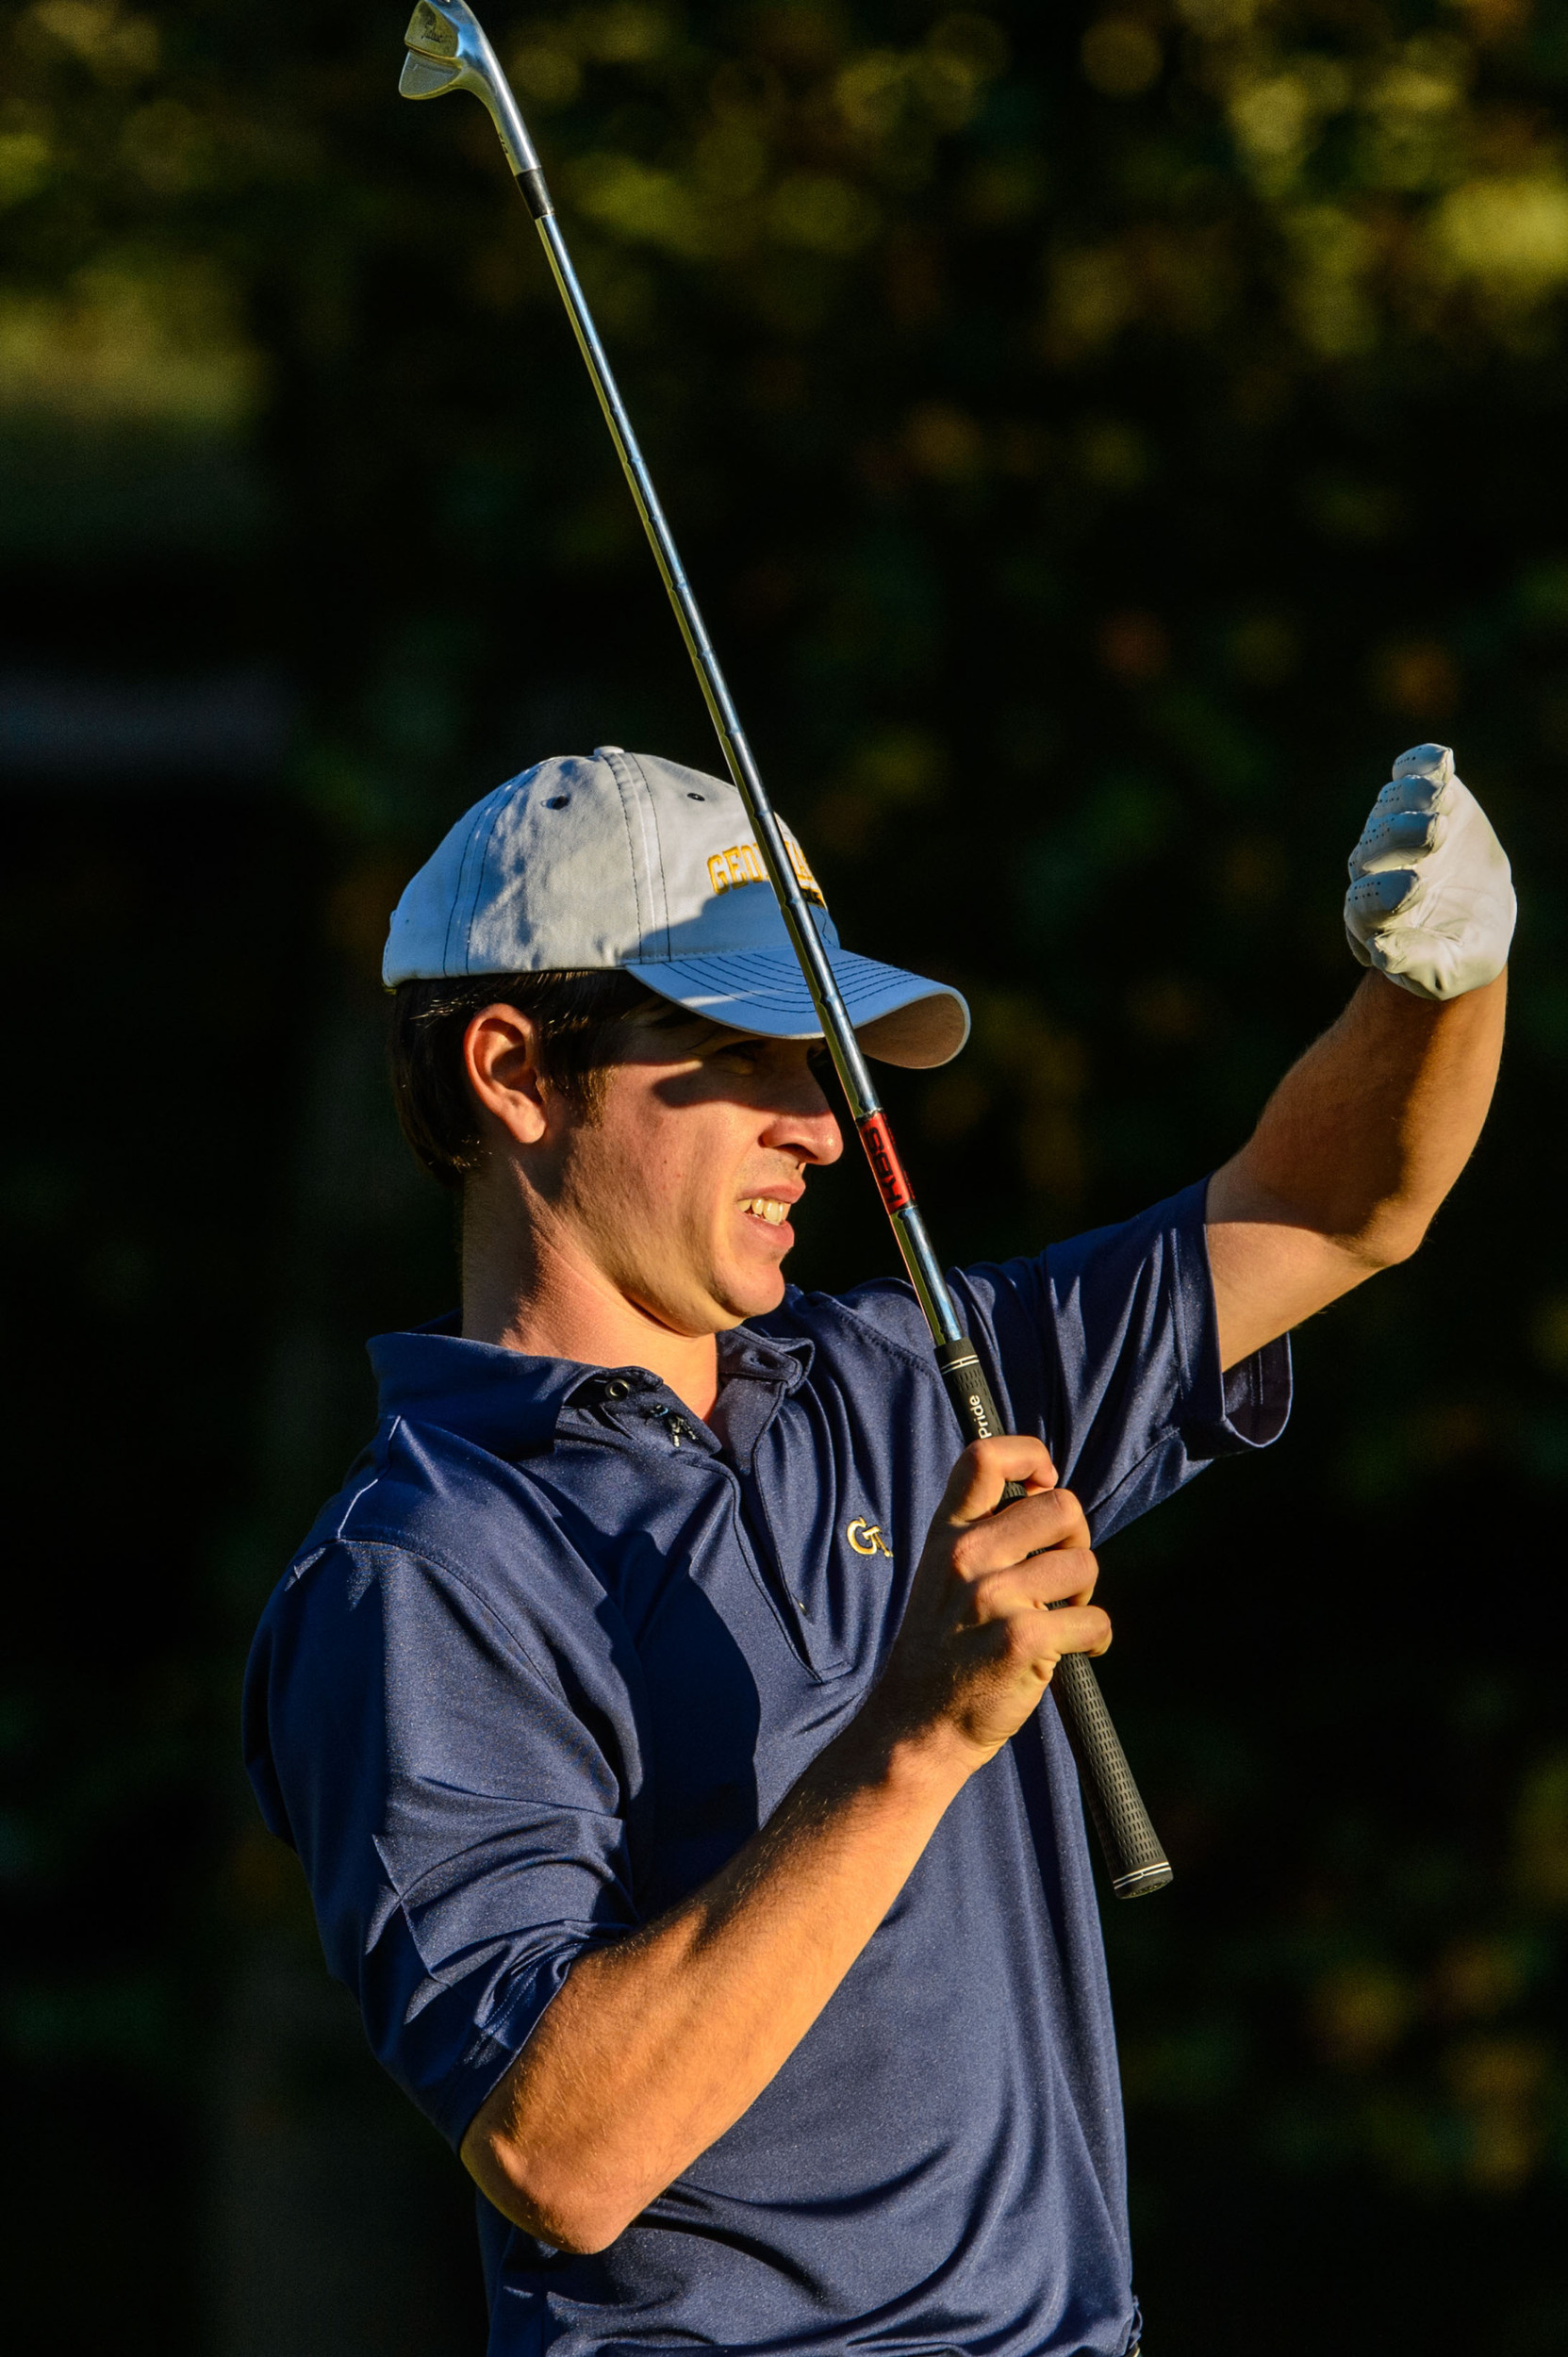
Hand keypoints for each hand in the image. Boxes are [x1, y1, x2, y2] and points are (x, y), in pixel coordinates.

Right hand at [867, 1436, 1107, 1771]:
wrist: (918, 1726)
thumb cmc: (943, 1649)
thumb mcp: (940, 1575)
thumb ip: (982, 1533)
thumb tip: (1049, 1494)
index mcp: (947, 1534)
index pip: (985, 1456)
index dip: (1031, 1456)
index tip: (1042, 1484)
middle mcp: (967, 1557)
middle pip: (1061, 1505)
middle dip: (1076, 1538)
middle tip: (1062, 1575)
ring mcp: (993, 1597)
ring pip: (1084, 1563)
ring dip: (1084, 1595)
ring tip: (1060, 1620)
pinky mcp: (1022, 1640)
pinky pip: (1095, 1620)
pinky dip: (1096, 1639)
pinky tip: (1076, 1652)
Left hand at [1344, 743, 1514, 1001]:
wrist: (1479, 920)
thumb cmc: (1460, 954)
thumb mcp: (1451, 970)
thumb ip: (1419, 964)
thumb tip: (1381, 949)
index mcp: (1372, 919)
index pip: (1362, 906)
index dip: (1382, 896)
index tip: (1415, 888)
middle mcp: (1373, 872)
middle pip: (1369, 852)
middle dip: (1399, 838)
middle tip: (1434, 832)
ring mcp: (1393, 833)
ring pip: (1387, 811)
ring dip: (1411, 801)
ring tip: (1441, 797)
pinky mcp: (1419, 801)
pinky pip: (1407, 776)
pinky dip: (1420, 765)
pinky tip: (1442, 761)